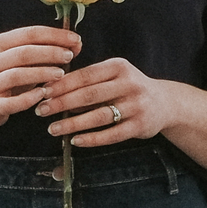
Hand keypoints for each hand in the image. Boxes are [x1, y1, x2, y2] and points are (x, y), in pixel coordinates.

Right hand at [0, 25, 80, 130]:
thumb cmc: (7, 75)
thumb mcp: (20, 59)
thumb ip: (46, 50)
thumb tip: (76, 44)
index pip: (29, 33)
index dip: (54, 35)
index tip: (75, 39)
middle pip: (23, 52)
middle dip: (50, 52)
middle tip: (70, 55)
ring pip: (17, 75)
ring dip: (42, 73)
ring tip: (61, 74)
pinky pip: (13, 102)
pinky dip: (30, 98)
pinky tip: (44, 94)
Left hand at [36, 58, 175, 146]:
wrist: (165, 103)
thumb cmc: (128, 88)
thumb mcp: (113, 75)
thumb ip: (88, 80)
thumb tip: (52, 91)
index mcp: (118, 66)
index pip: (84, 75)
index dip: (61, 84)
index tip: (42, 92)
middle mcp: (129, 83)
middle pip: (89, 95)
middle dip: (61, 103)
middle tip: (41, 110)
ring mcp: (136, 105)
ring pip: (99, 116)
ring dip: (73, 123)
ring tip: (53, 128)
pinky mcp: (140, 125)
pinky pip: (112, 134)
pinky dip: (92, 138)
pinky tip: (75, 141)